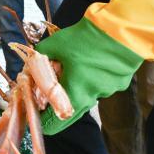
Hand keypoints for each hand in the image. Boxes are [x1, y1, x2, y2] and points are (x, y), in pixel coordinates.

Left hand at [35, 18, 141, 134]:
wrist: (121, 31)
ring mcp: (107, 91)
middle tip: (48, 89)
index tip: (35, 110)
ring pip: (85, 96)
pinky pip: (99, 85)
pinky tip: (89, 62)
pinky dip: (90, 79)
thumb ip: (39, 56)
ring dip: (75, 88)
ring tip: (70, 68)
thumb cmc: (86, 40)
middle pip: (69, 111)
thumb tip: (32, 61)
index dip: (42, 119)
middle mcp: (92, 98)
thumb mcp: (55, 45)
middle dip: (56, 103)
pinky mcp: (118, 83)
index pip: (55, 123)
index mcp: (75, 95)